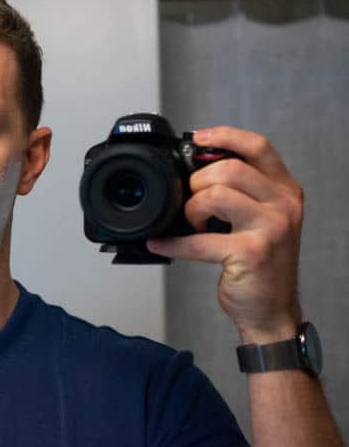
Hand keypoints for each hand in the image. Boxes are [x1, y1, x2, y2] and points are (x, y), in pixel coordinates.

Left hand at [147, 127, 303, 343]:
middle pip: (228, 168)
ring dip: (190, 210)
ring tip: (191, 225)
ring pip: (214, 195)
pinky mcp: (252, 252)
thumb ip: (240, 191)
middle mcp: (284, 205)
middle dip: (196, 183)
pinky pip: (199, 239)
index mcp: (285, 190)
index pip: (258, 147)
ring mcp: (271, 228)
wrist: (271, 310)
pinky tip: (161, 244)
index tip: (196, 137)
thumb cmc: (260, 263)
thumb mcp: (261, 219)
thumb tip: (193, 170)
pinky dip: (173, 242)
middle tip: (191, 204)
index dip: (224, 136)